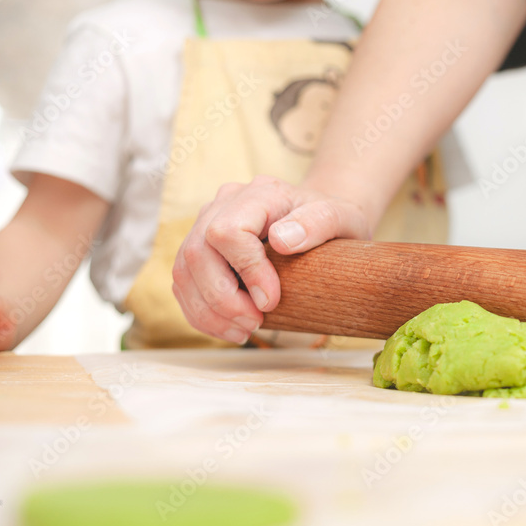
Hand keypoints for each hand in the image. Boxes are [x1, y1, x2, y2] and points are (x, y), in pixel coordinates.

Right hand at [173, 175, 371, 342]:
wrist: (320, 223)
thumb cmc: (332, 222)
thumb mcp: (342, 218)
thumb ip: (319, 222)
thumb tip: (283, 240)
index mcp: (259, 194)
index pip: (227, 231)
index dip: (245, 271)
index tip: (271, 300)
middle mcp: (224, 204)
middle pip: (197, 253)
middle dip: (223, 299)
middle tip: (256, 322)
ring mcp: (206, 225)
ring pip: (183, 272)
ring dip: (209, 311)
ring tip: (244, 330)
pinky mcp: (200, 250)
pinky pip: (183, 285)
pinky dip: (201, 314)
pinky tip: (229, 328)